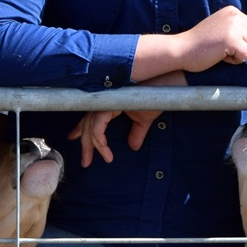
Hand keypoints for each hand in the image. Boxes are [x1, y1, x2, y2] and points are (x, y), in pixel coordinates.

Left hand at [67, 73, 182, 166]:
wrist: (167, 84)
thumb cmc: (155, 96)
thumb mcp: (143, 119)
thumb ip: (136, 133)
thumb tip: (133, 147)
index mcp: (110, 101)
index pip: (91, 116)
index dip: (82, 130)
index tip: (79, 142)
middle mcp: (105, 98)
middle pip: (87, 122)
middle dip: (84, 143)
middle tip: (85, 161)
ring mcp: (107, 99)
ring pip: (90, 125)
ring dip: (91, 145)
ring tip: (90, 161)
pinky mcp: (111, 102)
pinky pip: (98, 124)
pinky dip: (99, 139)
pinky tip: (106, 153)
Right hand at [178, 6, 246, 71]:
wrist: (181, 49)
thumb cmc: (199, 43)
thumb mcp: (220, 27)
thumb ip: (236, 27)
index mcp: (233, 11)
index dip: (243, 43)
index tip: (224, 43)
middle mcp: (235, 16)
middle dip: (244, 49)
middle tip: (223, 49)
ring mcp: (234, 27)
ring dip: (239, 55)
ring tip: (221, 52)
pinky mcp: (232, 39)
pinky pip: (246, 55)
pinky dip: (235, 61)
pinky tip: (220, 56)